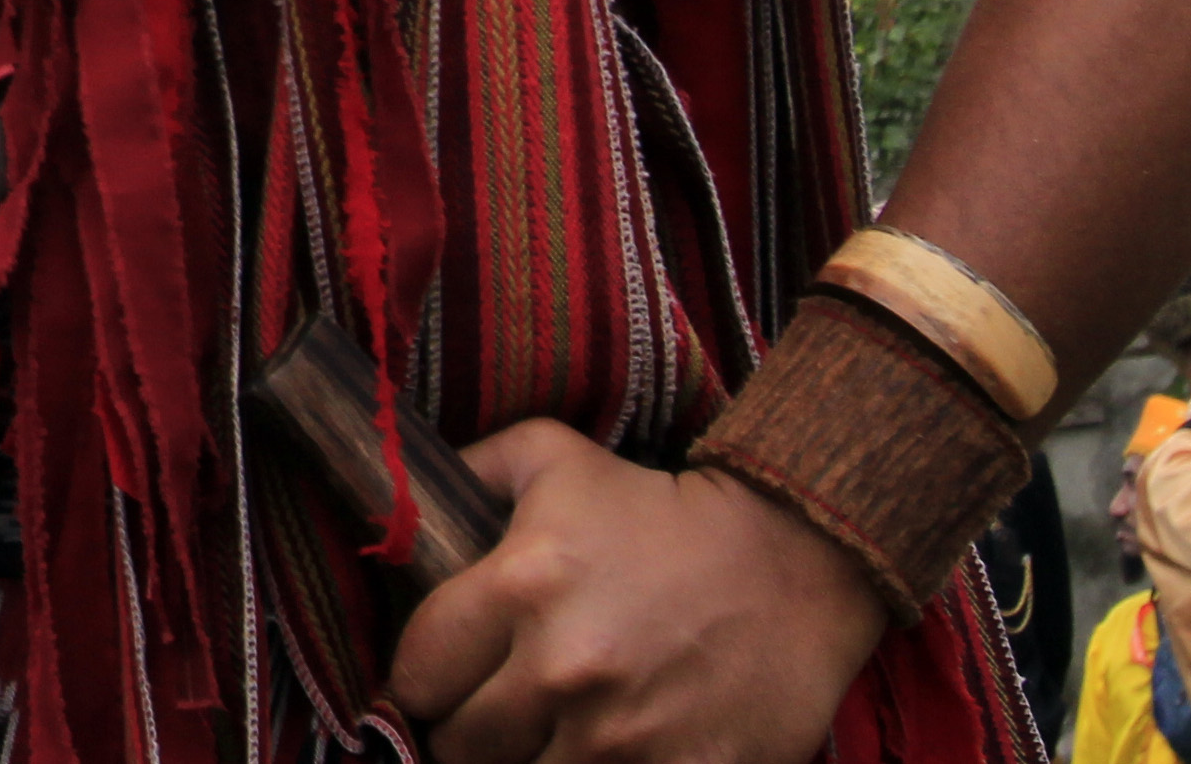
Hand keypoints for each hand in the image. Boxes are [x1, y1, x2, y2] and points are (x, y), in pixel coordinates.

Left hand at [387, 425, 886, 763]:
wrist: (794, 565)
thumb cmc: (660, 509)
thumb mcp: (551, 457)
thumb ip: (463, 474)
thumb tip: (396, 501)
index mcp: (519, 589)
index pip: (416, 675)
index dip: (420, 682)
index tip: (439, 680)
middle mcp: (562, 671)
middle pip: (459, 745)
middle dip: (464, 730)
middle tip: (489, 713)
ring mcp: (622, 738)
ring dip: (523, 762)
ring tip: (541, 734)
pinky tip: (597, 753)